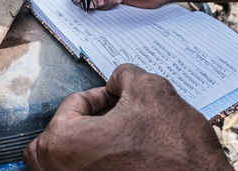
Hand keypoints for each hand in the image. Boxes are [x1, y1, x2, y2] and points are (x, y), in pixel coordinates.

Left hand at [23, 64, 231, 170]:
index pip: (71, 106)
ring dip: (94, 141)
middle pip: (65, 134)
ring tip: (124, 136)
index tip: (117, 97)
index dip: (100, 96)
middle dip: (90, 119)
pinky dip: (102, 162)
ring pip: (74, 157)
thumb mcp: (151, 90)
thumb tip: (116, 80)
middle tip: (116, 114)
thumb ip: (124, 74)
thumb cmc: (174, 152)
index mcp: (62, 144)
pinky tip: (129, 156)